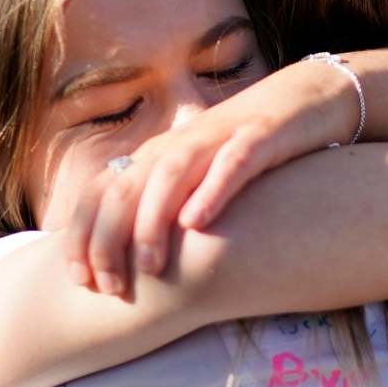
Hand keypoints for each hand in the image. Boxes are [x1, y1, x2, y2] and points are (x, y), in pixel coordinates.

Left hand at [60, 58, 355, 293]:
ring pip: (170, 175)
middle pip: (125, 187)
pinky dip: (212, 190)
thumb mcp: (198, 181)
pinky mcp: (260, 135)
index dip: (83, 235)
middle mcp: (178, 144)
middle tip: (111, 286)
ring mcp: (217, 137)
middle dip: (109, 239)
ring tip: (150, 265)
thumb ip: (166, 210)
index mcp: (156, 156)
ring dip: (153, 221)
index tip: (80, 280)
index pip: (101, 192)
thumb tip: (130, 261)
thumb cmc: (249, 151)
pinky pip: (232, 162)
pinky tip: (198, 222)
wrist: (307, 100)